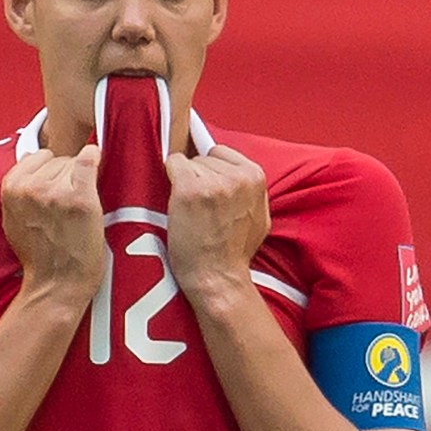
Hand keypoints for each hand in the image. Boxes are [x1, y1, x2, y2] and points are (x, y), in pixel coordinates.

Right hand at [0, 145, 106, 310]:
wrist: (57, 283)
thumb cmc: (39, 255)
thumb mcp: (13, 217)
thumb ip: (19, 188)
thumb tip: (30, 156)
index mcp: (11, 188)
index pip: (38, 156)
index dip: (50, 172)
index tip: (54, 190)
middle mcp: (30, 187)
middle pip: (59, 160)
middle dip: (65, 177)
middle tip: (65, 207)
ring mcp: (55, 192)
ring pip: (75, 163)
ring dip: (80, 181)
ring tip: (75, 210)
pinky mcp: (80, 198)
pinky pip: (89, 160)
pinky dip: (94, 159)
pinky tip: (96, 161)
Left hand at [164, 145, 269, 303]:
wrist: (217, 277)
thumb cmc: (235, 252)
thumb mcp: (259, 214)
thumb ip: (249, 189)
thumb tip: (234, 168)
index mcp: (255, 177)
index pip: (222, 153)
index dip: (213, 171)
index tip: (210, 190)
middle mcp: (236, 176)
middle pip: (204, 157)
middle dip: (200, 176)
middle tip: (202, 207)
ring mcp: (212, 182)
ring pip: (188, 163)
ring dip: (185, 182)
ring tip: (193, 211)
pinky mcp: (189, 189)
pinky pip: (173, 164)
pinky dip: (170, 177)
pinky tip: (178, 201)